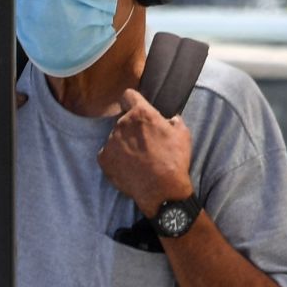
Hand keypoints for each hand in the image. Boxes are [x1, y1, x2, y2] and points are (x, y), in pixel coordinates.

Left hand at [97, 89, 195, 218]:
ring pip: (115, 137)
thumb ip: (173, 120)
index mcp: (141, 113)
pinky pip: (107, 153)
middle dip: (131, 127)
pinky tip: (128, 166)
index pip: (128, 95)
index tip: (135, 108)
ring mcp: (111, 141)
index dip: (133, 101)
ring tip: (136, 158)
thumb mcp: (182, 134)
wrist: (162, 190)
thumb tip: (169, 119)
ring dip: (123, 143)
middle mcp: (122, 124)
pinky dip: (115, 158)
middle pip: (123, 119)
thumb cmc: (174, 160)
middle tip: (143, 142)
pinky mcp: (104, 159)